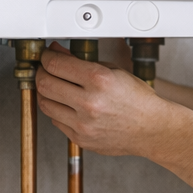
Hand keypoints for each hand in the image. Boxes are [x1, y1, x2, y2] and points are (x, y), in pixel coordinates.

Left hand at [36, 42, 175, 156]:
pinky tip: (67, 105)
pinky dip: (57, 110)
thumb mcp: (114, 71)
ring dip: (45, 93)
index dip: (46, 58)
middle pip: (44, 84)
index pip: (55, 65)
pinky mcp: (80, 138)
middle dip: (41, 73)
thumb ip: (83, 62)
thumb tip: (59, 54)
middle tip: (45, 70)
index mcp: (99, 80)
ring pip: (45, 104)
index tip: (47, 57)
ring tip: (54, 87)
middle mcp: (89, 103)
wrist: (151, 129)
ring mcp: (83, 124)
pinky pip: (56, 121)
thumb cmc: (138, 100)